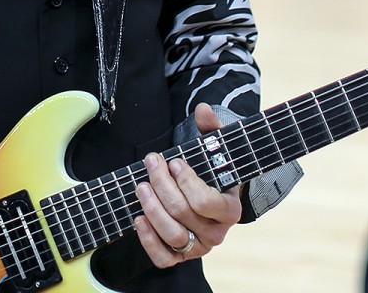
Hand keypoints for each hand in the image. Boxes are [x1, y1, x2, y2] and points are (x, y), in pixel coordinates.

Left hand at [133, 104, 243, 268]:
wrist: (211, 197)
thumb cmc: (212, 172)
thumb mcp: (216, 149)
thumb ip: (212, 128)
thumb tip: (202, 109)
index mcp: (230, 210)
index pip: (206, 202)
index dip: (186, 182)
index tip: (174, 161)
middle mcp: (216, 233)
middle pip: (183, 212)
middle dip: (162, 185)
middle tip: (151, 163)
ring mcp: (198, 247)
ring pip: (172, 235)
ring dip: (152, 208)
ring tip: (141, 186)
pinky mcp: (180, 257)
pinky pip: (163, 258)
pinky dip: (148, 240)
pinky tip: (138, 218)